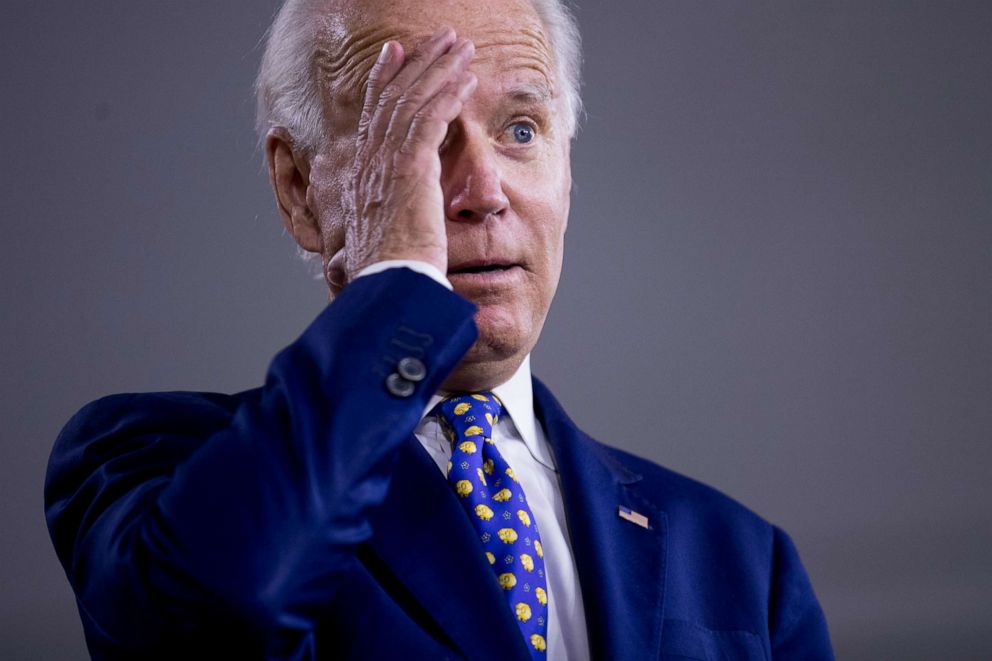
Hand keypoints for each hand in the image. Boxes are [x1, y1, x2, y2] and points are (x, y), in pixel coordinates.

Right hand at [336, 28, 476, 284]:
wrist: (387, 289)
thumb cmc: (384, 280)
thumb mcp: (373, 250)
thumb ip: (373, 234)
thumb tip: (359, 249)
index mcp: (362, 180)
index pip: (373, 118)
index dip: (385, 82)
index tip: (396, 56)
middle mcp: (370, 165)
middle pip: (393, 99)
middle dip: (417, 64)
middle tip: (439, 39)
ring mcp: (389, 164)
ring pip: (414, 101)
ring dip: (440, 70)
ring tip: (462, 47)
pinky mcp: (412, 169)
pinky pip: (432, 119)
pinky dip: (449, 94)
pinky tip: (468, 79)